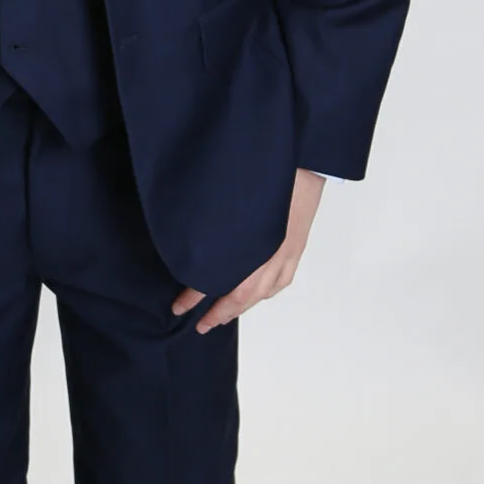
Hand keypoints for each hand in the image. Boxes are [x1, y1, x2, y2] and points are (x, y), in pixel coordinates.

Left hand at [172, 168, 324, 331]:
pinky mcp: (296, 247)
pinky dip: (266, 293)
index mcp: (246, 242)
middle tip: (201, 324)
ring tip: (225, 315)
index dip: (195, 295)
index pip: (215, 278)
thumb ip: (211, 222)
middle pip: (240, 294)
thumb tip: (190, 237)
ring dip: (241, 307)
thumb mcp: (228, 196)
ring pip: (261, 292)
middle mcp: (267, 252)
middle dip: (218, 312)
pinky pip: (281, 280)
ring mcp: (285, 252)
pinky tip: (258, 296)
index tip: (179, 307)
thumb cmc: (267, 171)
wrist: (304, 159)